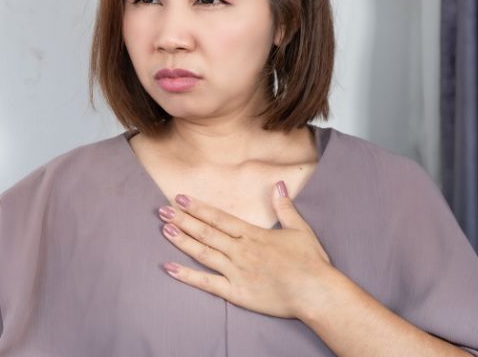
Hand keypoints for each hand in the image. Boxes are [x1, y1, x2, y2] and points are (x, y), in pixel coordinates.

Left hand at [157, 181, 335, 318]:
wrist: (316, 293)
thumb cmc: (310, 262)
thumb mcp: (299, 229)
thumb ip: (285, 207)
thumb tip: (279, 184)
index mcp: (253, 235)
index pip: (219, 218)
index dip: (198, 207)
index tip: (180, 198)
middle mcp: (241, 250)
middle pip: (206, 232)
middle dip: (183, 219)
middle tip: (162, 210)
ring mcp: (236, 271)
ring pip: (203, 253)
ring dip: (182, 241)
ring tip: (164, 229)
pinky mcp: (236, 293)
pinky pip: (207, 283)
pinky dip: (186, 276)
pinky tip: (169, 268)